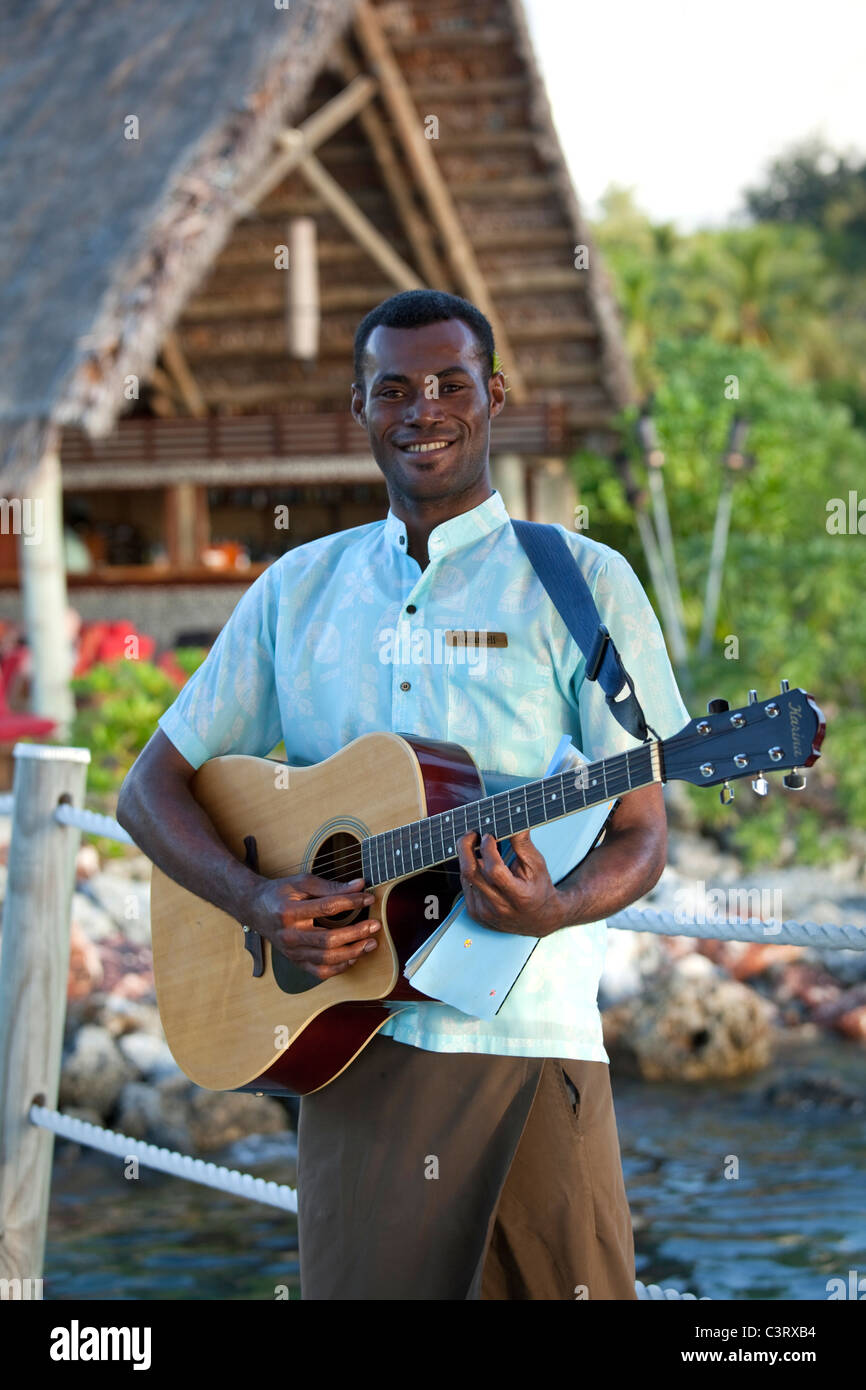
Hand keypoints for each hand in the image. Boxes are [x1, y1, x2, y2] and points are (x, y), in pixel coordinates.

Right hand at [243, 873, 380, 980]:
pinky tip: (353, 957)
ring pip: (326, 960)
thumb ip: (330, 886)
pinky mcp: (295, 962)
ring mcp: (292, 952)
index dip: (351, 902)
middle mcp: (289, 936)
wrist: (255, 909)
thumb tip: (359, 886)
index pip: (327, 908)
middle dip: (356, 933)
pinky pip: (320, 972)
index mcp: (288, 912)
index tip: (369, 898)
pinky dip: (339, 968)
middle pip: (328, 940)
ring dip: (352, 953)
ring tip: (370, 943)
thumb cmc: (280, 893)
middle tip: (375, 925)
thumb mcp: (302, 882)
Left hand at [456, 829, 566, 936]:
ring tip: (480, 848)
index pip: (494, 871)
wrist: (539, 919)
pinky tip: (481, 867)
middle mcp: (499, 908)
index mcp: (519, 897)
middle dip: (466, 847)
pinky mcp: (475, 914)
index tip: (489, 835)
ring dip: (469, 858)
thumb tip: (510, 820)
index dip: (488, 849)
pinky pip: (465, 885)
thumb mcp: (537, 865)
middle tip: (472, 834)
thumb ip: (522, 843)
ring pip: (466, 877)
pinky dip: (471, 872)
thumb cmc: (539, 888)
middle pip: (471, 873)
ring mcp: (484, 913)